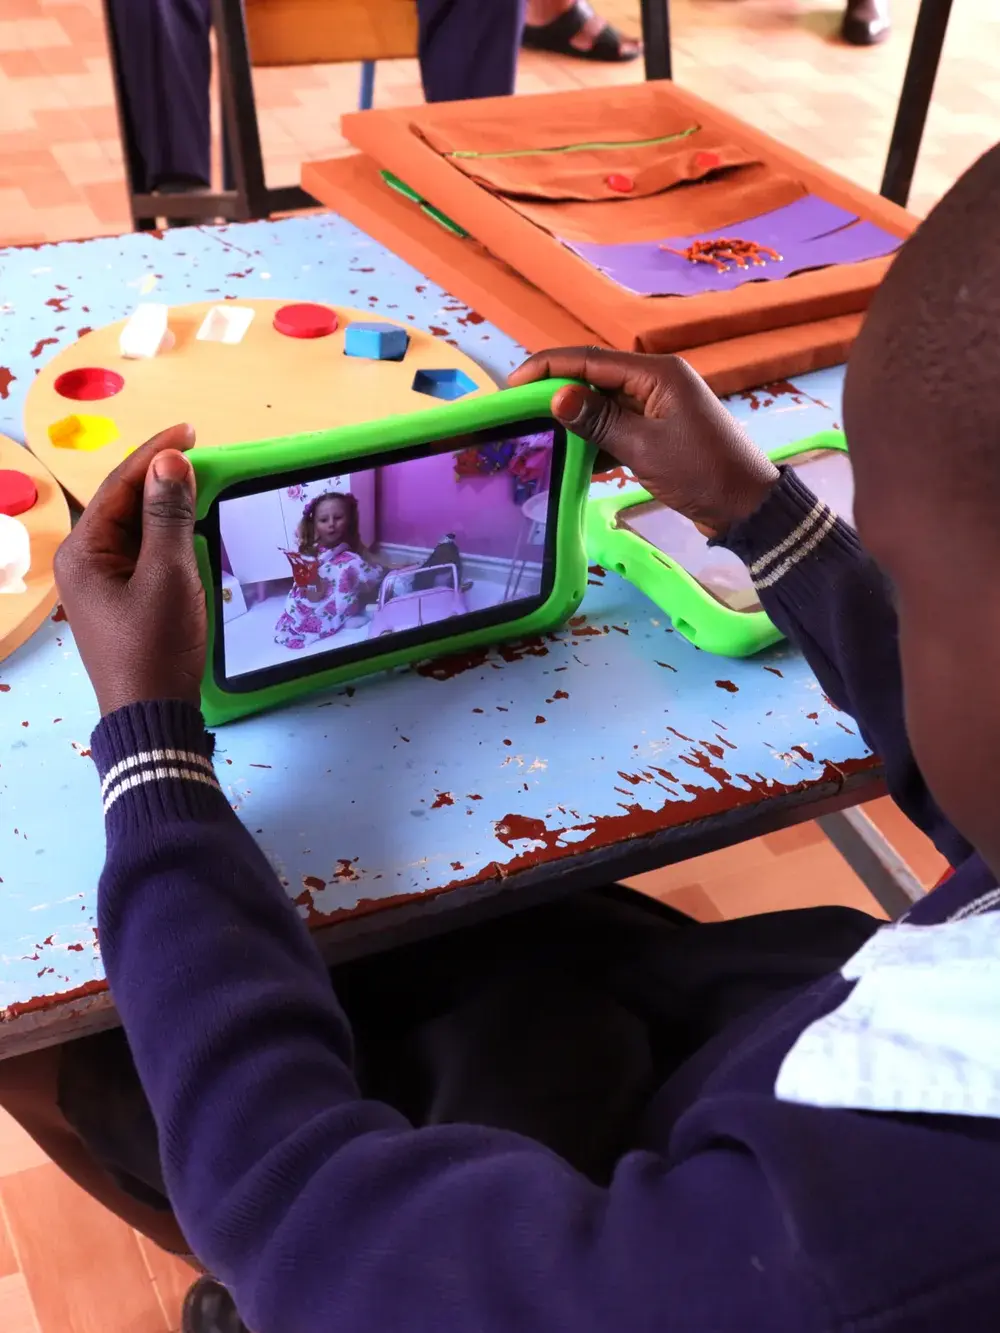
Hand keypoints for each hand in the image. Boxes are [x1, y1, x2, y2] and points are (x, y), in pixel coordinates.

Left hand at [54, 425, 206, 716]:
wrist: (152, 713)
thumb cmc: (156, 647)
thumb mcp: (168, 575)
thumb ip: (168, 515)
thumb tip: (170, 461)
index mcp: (84, 551)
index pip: (119, 485)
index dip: (154, 454)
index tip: (189, 430)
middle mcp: (84, 562)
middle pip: (123, 502)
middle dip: (159, 476)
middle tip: (199, 452)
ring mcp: (101, 583)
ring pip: (135, 527)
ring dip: (165, 505)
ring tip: (199, 483)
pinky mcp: (120, 600)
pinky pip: (142, 552)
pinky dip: (166, 534)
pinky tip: (189, 527)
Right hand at [509, 348, 778, 535]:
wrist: (744, 506)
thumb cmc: (700, 472)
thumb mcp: (642, 447)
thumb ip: (598, 420)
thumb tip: (557, 397)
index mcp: (656, 373)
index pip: (590, 360)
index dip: (548, 368)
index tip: (513, 384)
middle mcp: (654, 381)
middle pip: (593, 378)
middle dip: (557, 392)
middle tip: (518, 411)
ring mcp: (656, 406)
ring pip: (602, 405)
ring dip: (574, 420)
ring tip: (537, 435)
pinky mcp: (657, 431)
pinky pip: (616, 426)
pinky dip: (594, 440)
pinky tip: (572, 458)